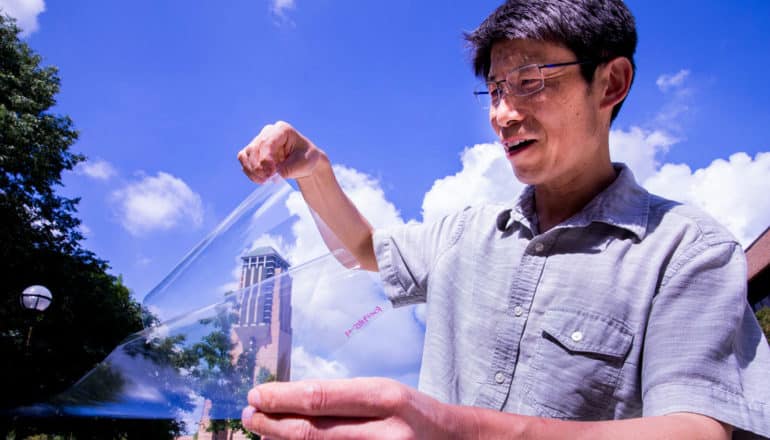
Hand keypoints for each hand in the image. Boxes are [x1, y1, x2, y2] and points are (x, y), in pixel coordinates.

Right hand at [238, 121, 322, 183]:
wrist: (303, 162)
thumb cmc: (306, 158)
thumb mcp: (304, 163)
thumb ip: (288, 169)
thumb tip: (274, 175)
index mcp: (282, 129)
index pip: (267, 142)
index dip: (266, 159)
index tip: (272, 174)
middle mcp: (268, 132)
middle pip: (255, 148)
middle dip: (259, 167)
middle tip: (268, 179)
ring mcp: (259, 140)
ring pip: (247, 154)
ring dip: (253, 170)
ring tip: (264, 181)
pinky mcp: (253, 151)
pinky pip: (244, 160)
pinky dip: (249, 171)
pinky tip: (259, 179)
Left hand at [240, 378, 470, 439]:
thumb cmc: (413, 413)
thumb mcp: (384, 394)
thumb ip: (342, 399)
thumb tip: (289, 402)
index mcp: (386, 398)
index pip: (321, 398)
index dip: (281, 398)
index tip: (256, 395)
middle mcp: (385, 432)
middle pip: (313, 432)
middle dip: (273, 423)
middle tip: (248, 415)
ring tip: (261, 431)